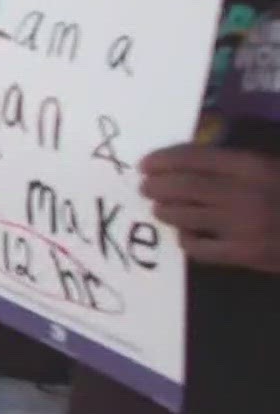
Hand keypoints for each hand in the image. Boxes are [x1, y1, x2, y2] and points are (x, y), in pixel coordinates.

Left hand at [140, 144, 279, 271]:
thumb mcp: (274, 168)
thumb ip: (240, 164)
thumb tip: (197, 160)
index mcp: (253, 166)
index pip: (194, 158)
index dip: (164, 160)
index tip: (146, 164)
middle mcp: (243, 194)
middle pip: (181, 187)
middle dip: (156, 186)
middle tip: (145, 187)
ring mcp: (242, 227)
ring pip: (184, 217)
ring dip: (165, 210)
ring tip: (160, 207)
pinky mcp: (245, 255)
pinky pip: (200, 248)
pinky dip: (187, 240)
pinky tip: (187, 234)